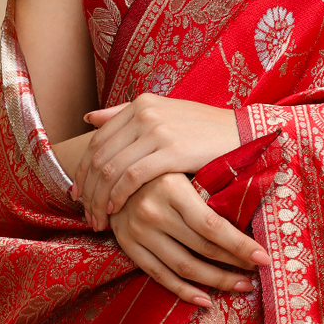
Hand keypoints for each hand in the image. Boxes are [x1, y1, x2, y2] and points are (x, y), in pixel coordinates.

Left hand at [73, 93, 240, 231]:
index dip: (82, 170)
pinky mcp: (172, 150)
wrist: (244, 134)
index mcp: (140, 104)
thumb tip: (89, 119)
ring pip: (111, 169)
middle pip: (99, 156)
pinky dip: (119, 195)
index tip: (78, 194)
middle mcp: (144, 113)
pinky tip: (117, 210)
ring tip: (99, 219)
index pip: (98, 140)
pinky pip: (132, 176)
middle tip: (85, 214)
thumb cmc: (204, 131)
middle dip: (88, 190)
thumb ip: (125, 114)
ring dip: (100, 199)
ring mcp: (158, 130)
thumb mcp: (164, 115)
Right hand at [111, 172, 268, 306]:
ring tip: (242, 285)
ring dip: (216, 281)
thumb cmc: (161, 165)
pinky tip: (206, 300)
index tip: (264, 257)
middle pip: (202, 248)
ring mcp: (138, 232)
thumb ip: (211, 182)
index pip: (212, 225)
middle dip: (235, 263)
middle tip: (259, 270)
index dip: (240, 245)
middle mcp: (153, 212)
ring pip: (184, 267)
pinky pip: (159, 276)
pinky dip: (184, 292)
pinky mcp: (128, 245)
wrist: (111, 170)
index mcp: (171, 187)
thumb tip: (254, 200)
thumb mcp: (183, 165)